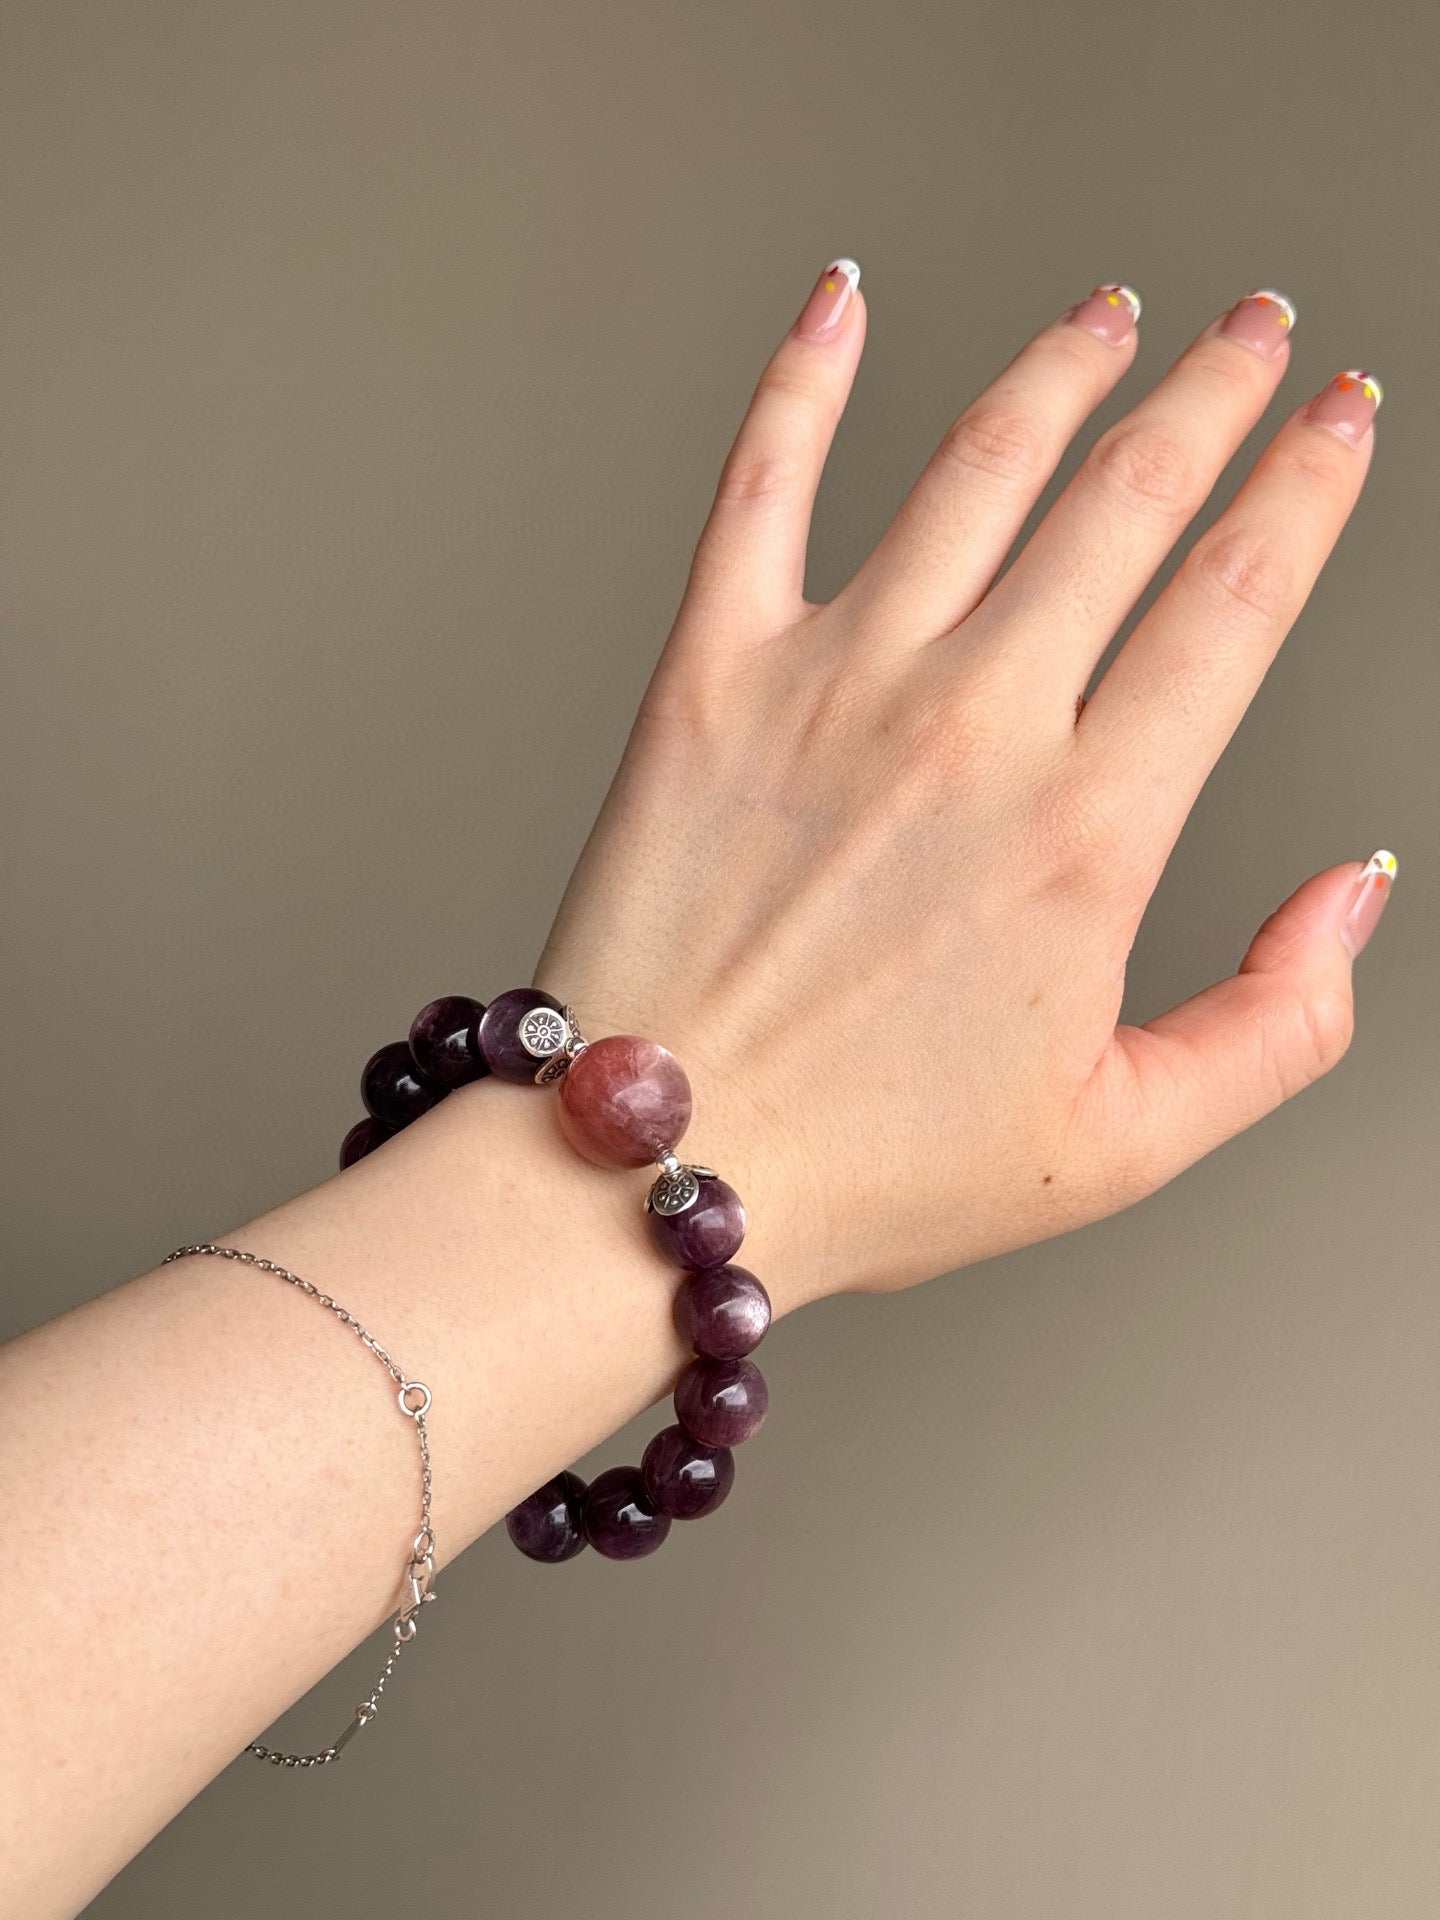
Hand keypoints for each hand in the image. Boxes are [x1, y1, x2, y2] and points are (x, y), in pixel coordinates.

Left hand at [536, 264, 1393, 1303]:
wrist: (658, 1164)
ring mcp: (834, 681)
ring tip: (1113, 313)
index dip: (1308, 489)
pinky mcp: (709, 675)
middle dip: (1214, 390)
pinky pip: (762, 481)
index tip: (1343, 419)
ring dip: (1064, 365)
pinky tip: (842, 295)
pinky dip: (804, 375)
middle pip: (1130, 499)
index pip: (1237, 602)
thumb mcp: (1122, 1142)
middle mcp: (974, 724)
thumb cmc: (877, 1166)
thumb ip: (1276, 1025)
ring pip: (980, 464)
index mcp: (1089, 830)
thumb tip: (1355, 892)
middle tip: (1257, 328)